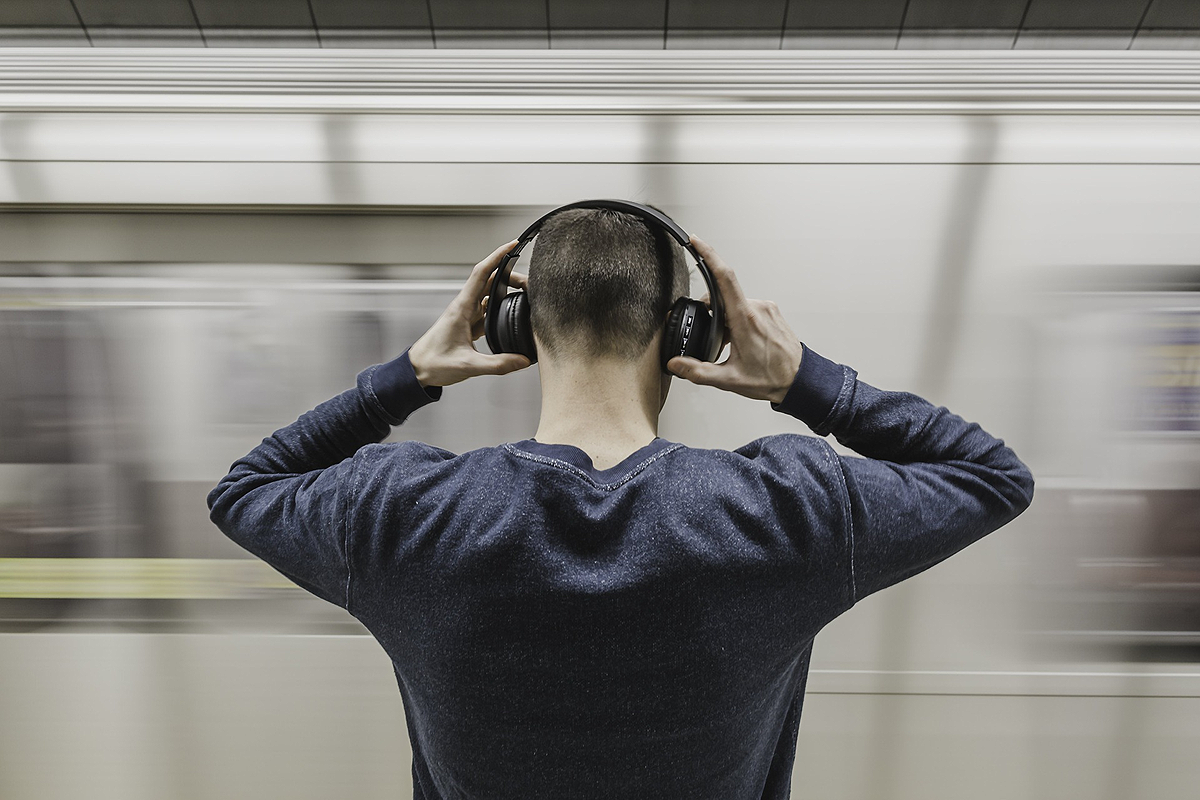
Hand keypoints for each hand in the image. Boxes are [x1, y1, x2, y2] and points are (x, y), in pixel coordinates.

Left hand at [408, 240, 532, 387]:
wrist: (417, 370)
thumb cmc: (434, 363)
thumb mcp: (469, 365)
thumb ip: (498, 364)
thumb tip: (523, 360)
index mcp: (462, 308)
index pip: (482, 273)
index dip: (498, 256)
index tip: (513, 245)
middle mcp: (464, 307)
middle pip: (491, 281)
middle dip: (511, 276)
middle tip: (530, 284)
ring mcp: (466, 315)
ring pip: (490, 294)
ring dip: (507, 290)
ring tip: (526, 294)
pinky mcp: (468, 324)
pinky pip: (488, 309)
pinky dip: (502, 306)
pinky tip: (512, 312)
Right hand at [666, 236, 804, 404]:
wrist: (800, 380)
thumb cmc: (771, 378)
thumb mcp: (729, 379)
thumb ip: (698, 371)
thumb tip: (676, 363)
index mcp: (745, 319)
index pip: (724, 278)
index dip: (709, 255)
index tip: (696, 242)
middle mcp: (757, 308)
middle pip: (723, 295)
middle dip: (710, 311)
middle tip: (712, 337)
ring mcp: (766, 308)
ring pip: (735, 303)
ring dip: (725, 319)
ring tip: (731, 345)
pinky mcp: (772, 312)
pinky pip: (747, 307)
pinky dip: (737, 320)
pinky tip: (742, 341)